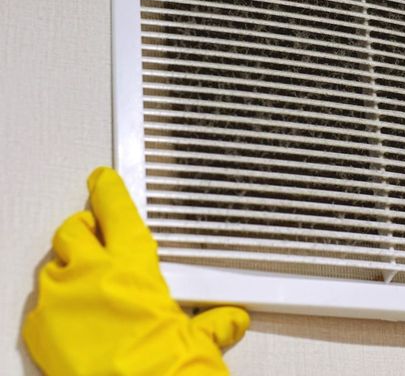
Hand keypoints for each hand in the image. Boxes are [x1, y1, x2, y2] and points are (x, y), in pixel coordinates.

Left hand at [23, 167, 248, 375]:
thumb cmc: (165, 367)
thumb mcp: (196, 340)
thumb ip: (213, 323)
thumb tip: (231, 320)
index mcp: (132, 266)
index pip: (117, 212)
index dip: (108, 190)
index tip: (102, 179)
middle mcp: (92, 275)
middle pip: (73, 231)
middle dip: (83, 231)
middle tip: (93, 240)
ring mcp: (61, 301)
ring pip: (52, 266)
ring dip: (66, 271)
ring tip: (81, 288)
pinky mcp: (40, 331)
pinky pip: (39, 308)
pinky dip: (53, 310)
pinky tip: (70, 325)